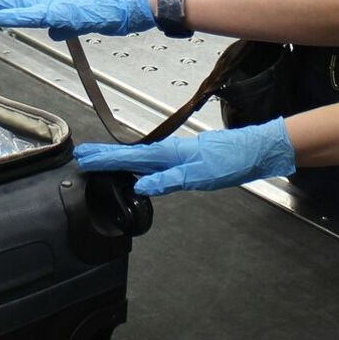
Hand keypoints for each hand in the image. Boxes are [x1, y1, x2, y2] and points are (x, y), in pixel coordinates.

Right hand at [75, 118, 296, 195]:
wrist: (255, 151)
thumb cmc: (231, 160)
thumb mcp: (199, 176)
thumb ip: (168, 181)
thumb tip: (140, 188)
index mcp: (168, 154)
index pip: (129, 157)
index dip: (105, 159)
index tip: (84, 158)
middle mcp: (168, 151)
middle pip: (129, 154)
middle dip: (105, 156)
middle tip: (83, 157)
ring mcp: (176, 154)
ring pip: (139, 157)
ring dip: (118, 159)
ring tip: (101, 162)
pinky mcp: (184, 159)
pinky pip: (151, 161)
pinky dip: (136, 164)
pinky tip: (137, 171)